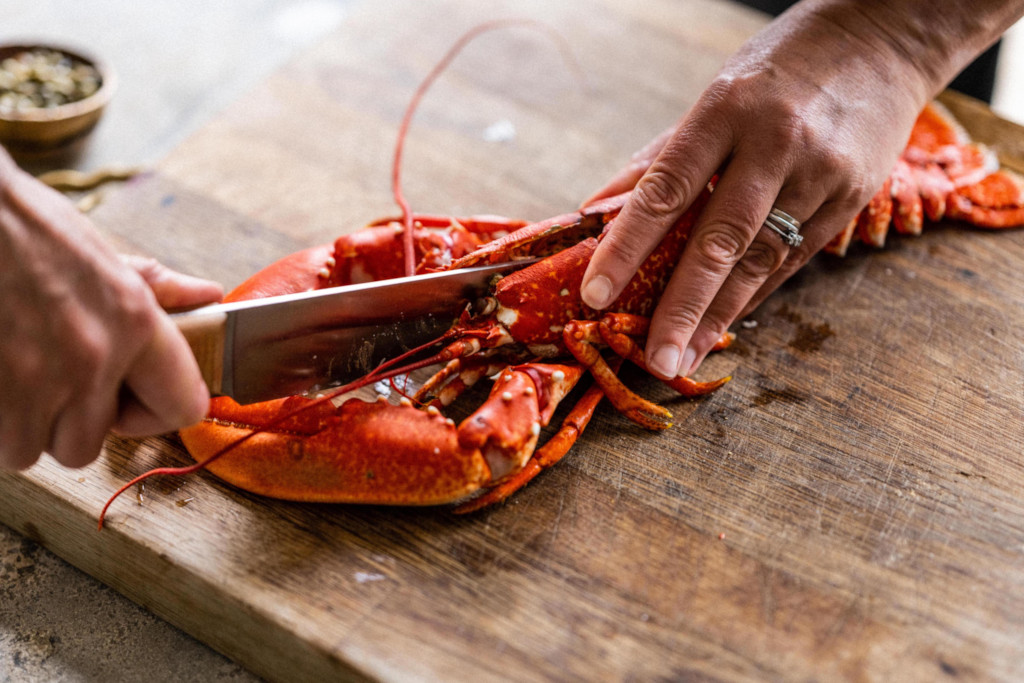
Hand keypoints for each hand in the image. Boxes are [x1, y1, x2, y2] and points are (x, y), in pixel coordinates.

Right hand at [0, 153, 222, 469]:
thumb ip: (156, 286)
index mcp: (133, 321)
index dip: (154, 412)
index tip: (128, 400)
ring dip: (18, 424)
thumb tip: (207, 296)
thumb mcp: (99, 250)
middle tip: (46, 377)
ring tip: (9, 371)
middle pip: (87, 444)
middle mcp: (92, 359)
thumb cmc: (21, 227)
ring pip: (32, 449)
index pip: (183, 407)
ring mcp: (33, 384)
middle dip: (65, 421)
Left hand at [580, 0, 1021, 378]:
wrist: (882, 40)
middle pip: (719, 239)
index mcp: (725, 111)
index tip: (596, 293)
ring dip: (718, 316)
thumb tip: (596, 210)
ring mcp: (819, 174)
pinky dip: (755, 295)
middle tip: (655, 359)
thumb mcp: (714, 94)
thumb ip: (659, 157)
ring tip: (684, 358)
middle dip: (682, 306)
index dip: (626, 246)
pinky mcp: (850, 198)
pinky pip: (793, 258)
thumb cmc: (778, 69)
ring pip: (761, 259)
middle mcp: (773, 145)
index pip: (666, 189)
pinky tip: (724, 325)